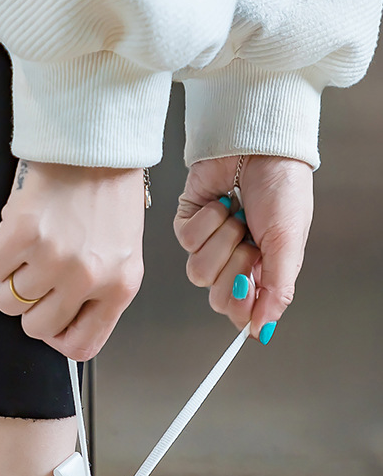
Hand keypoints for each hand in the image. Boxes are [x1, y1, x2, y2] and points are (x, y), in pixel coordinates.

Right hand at [0, 159, 145, 361]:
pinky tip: (14, 234)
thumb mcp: (121, 251)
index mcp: (119, 286)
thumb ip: (98, 290)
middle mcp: (88, 277)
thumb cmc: (109, 191)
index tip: (50, 319)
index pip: (81, 345)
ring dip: (10, 277)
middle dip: (28, 305)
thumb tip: (61, 319)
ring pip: (7, 300)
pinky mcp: (23, 234)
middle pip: (35, 327)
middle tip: (36, 274)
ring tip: (29, 247)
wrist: (96, 142)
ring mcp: (54, 258)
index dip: (57, 335)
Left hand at [174, 156, 313, 340]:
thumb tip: (264, 329)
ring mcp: (208, 244)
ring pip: (198, 271)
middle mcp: (233, 261)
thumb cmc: (282, 187)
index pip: (239, 309)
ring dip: (222, 241)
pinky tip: (222, 203)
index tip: (250, 287)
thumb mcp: (288, 243)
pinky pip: (187, 240)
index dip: (241, 303)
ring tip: (238, 217)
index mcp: (261, 269)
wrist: (261, 146)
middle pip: (216, 296)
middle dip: (234, 268)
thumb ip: (277, 290)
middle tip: (249, 243)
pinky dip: (207, 221)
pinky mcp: (188, 223)